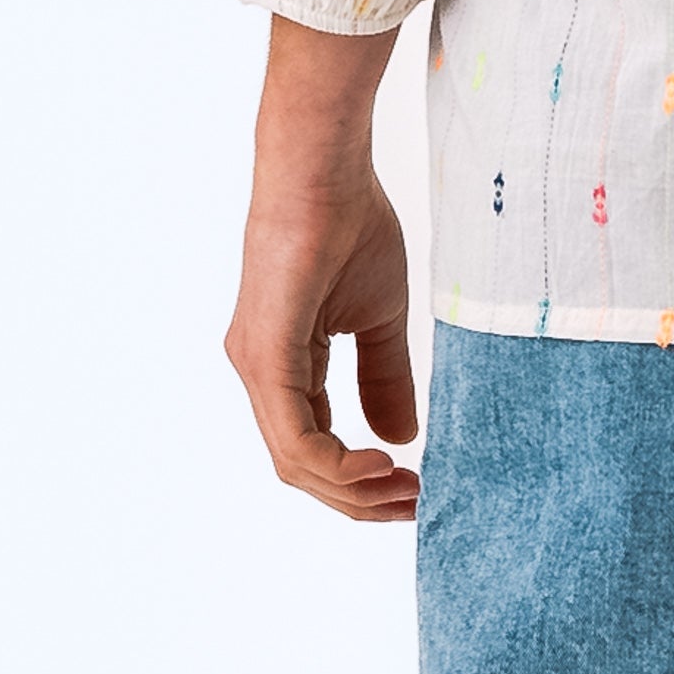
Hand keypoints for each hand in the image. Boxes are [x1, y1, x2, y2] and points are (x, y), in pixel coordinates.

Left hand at [225, 22, 418, 522]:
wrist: (327, 169)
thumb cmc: (351, 225)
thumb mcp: (380, 318)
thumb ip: (384, 378)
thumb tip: (401, 438)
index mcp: (284, 365)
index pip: (314, 446)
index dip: (362, 480)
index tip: (416, 488)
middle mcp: (261, 373)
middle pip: (302, 467)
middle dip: (360, 498)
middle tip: (415, 504)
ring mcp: (257, 366)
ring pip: (296, 461)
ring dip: (353, 489)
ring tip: (405, 488)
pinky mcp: (265, 354)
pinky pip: (294, 434)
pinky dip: (336, 462)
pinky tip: (379, 464)